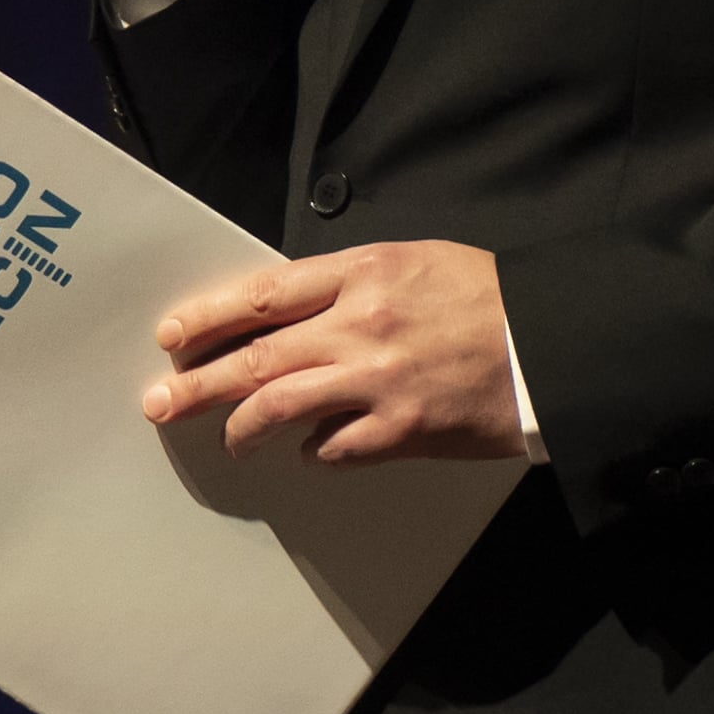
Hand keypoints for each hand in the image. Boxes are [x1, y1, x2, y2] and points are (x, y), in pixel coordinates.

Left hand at [146, 243, 526, 464]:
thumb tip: (294, 313)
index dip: (209, 316)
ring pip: (281, 406)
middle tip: (160, 400)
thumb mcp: (415, 262)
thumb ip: (352, 284)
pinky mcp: (402, 431)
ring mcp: (378, 382)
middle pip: (257, 355)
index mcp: (363, 272)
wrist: (554, 342)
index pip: (263, 294)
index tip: (172, 334)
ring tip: (228, 437)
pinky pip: (334, 449)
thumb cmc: (488, 296)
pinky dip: (315, 451)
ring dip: (243, 425)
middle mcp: (360, 325)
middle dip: (199, 380)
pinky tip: (311, 450)